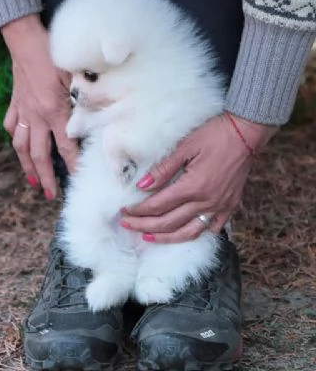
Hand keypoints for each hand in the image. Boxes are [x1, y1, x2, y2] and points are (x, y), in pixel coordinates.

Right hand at [2, 15, 77, 197]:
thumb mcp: (77, 75)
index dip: (72, 166)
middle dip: (46, 177)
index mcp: (54, 111)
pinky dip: (14, 137)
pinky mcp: (15, 102)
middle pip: (39, 155)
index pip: (65, 147)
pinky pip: (11, 125)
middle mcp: (36, 116)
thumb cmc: (54, 53)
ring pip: (21, 146)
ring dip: (27, 166)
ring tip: (33, 181)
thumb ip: (87, 98)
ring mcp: (23, 111)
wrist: (26, 38)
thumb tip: (100, 115)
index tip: (78, 181)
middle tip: (50, 195)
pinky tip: (18, 146)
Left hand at [121, 113, 277, 242]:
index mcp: (193, 186)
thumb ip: (163, 169)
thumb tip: (142, 185)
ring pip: (189, 232)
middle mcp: (206, 201)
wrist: (246, 132)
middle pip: (169, 222)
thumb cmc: (214, 134)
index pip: (159, 206)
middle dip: (145, 226)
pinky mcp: (230, 206)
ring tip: (149, 237)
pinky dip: (196, 233)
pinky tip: (183, 233)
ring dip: (167, 237)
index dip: (139, 211)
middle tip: (128, 225)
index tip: (125, 212)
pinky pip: (212, 227)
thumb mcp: (185, 146)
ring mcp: (220, 206)